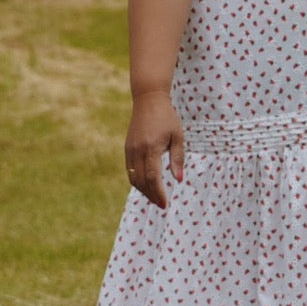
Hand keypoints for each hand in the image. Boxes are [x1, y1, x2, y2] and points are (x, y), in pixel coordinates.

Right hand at [126, 91, 184, 208]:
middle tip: (161, 205)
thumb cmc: (167, 117)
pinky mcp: (127, 149)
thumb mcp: (177, 136)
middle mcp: (138, 151)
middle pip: (141, 181)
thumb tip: (178, 180)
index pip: (153, 177)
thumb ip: (177, 158)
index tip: (165, 204)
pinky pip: (130, 170)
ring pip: (133, 178)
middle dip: (151, 195)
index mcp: (151, 148)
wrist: (148, 100)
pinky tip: (147, 186)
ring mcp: (130, 150)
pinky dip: (137, 181)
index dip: (158, 192)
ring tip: (155, 198)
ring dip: (143, 190)